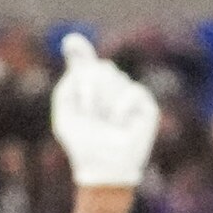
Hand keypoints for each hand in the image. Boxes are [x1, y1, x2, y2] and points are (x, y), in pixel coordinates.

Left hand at [48, 31, 161, 188]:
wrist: (102, 169)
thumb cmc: (82, 145)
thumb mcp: (66, 114)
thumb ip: (67, 84)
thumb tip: (77, 59)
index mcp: (89, 88)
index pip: (84, 61)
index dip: (78, 50)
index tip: (72, 43)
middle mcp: (110, 87)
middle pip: (100, 67)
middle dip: (89, 87)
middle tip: (88, 112)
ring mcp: (128, 94)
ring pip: (115, 77)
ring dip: (103, 103)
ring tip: (104, 123)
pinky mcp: (145, 105)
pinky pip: (132, 91)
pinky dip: (119, 109)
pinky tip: (117, 124)